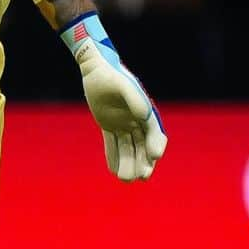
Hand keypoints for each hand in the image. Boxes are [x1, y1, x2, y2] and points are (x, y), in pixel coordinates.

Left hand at [60, 13, 167, 181]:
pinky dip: (114, 157)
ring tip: (126, 179)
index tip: (154, 157)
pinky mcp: (110, 125)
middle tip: (142, 176)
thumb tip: (145, 115)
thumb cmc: (109, 74)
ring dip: (130, 163)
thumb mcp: (122, 85)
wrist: (94, 69)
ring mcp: (123, 123)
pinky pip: (113, 144)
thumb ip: (134, 98)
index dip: (155, 144)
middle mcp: (136, 119)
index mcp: (144, 110)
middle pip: (144, 145)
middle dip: (144, 161)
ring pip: (129, 147)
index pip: (153, 132)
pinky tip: (113, 170)